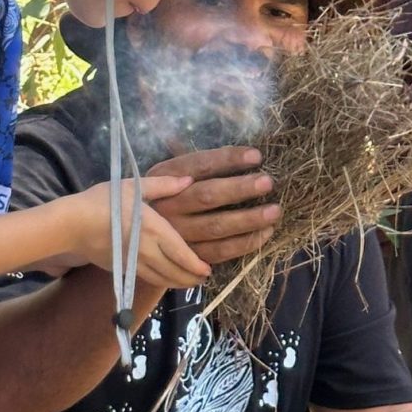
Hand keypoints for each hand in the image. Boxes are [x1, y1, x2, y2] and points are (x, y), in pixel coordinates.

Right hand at [58, 176, 211, 288]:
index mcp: (155, 230)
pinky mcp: (121, 269)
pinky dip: (161, 282)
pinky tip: (164, 279)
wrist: (73, 224)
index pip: (183, 254)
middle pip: (175, 272)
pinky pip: (147, 279)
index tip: (208, 269)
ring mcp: (134, 263)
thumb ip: (164, 185)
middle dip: (191, 278)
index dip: (197, 265)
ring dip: (178, 283)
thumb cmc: (104, 201)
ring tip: (189, 283)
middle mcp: (148, 251)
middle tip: (203, 278)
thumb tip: (188, 180)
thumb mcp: (134, 186)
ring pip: (162, 280)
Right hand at [147, 146, 281, 263]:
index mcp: (164, 178)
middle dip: (239, 189)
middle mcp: (168, 206)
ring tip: (274, 211)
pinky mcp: (188, 257)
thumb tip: (236, 154)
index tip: (256, 156)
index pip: (199, 165)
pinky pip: (219, 252)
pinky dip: (244, 244)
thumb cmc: (162, 197)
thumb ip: (194, 164)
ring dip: (248, 220)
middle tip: (268, 183)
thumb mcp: (167, 173)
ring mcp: (177, 234)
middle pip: (207, 196)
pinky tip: (265, 233)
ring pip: (216, 227)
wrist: (136, 240)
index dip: (227, 160)